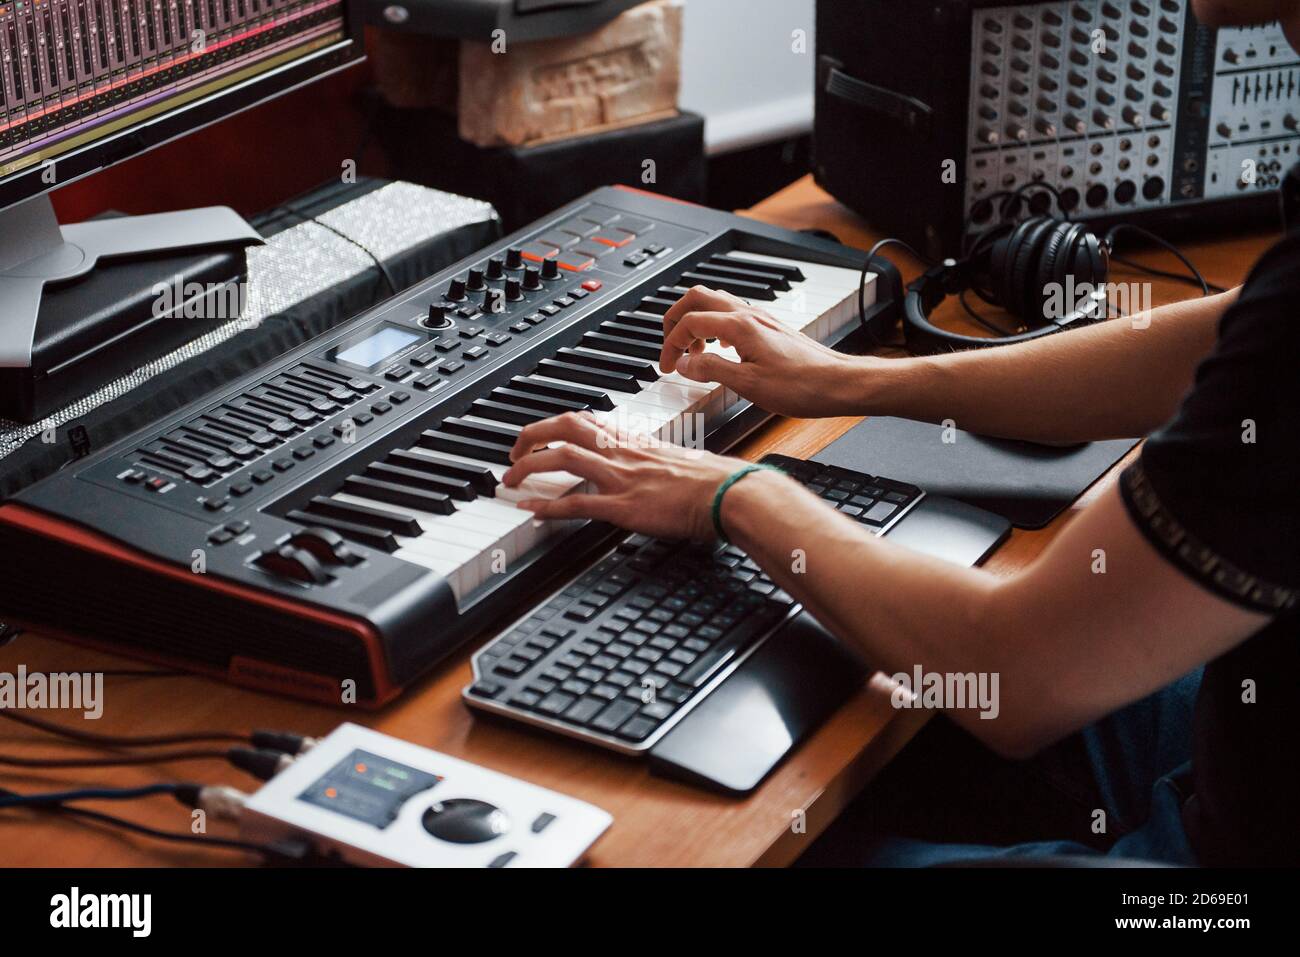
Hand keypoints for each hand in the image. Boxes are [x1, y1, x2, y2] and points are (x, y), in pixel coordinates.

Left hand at [502, 411, 763, 540]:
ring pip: (563, 457)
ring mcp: (622, 477)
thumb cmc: (715, 481)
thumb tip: (649, 471)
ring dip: (529, 467)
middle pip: (566, 427)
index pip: (587, 419)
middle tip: (513, 452)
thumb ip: (656, 463)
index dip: (556, 424)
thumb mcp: (679, 462)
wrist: (731, 493)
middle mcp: (624, 452)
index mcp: (636, 441)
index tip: (541, 434)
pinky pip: (577, 501)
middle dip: (531, 435)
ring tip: (510, 479)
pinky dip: (548, 505)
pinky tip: (531, 509)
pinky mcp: (624, 505)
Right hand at [659, 285, 871, 417]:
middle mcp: (748, 315)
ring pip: (713, 302)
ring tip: (693, 353)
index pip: (689, 322)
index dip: (670, 344)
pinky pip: (730, 314)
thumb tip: (684, 364)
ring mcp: (759, 318)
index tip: (666, 367)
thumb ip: (711, 370)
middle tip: (670, 348)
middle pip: (696, 297)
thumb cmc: (802, 386)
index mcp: (739, 326)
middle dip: (674, 320)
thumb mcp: (748, 385)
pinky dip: (713, 327)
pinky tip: (718, 349)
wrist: (838, 383)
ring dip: (694, 322)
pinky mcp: (767, 327)